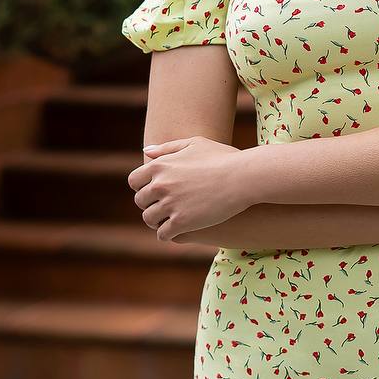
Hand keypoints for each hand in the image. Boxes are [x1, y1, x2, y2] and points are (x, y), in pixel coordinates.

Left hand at [128, 136, 246, 242]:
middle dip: (151, 205)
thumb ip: (168, 148)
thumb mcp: (195, 144)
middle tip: (165, 207)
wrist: (244, 177)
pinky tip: (178, 231)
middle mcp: (160, 185)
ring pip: (150, 219)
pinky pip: (163, 234)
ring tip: (171, 220)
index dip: (142, 187)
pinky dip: (167, 234)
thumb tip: (147, 151)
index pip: (134, 181)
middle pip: (141, 201)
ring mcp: (170, 204)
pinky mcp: (182, 222)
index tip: (153, 192)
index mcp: (160, 165)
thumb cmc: (223, 158)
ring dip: (157, 221)